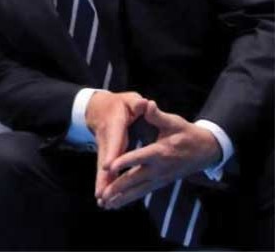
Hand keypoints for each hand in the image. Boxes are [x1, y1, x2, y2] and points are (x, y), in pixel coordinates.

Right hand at [85, 91, 148, 201]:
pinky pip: (104, 171)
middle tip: (101, 193)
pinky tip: (105, 199)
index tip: (109, 166)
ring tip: (102, 201)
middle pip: (104, 159)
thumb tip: (144, 103)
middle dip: (103, 177)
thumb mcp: (129, 99)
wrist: (97, 108)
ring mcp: (104, 148)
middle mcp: (107, 139)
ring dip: (102, 185)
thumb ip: (136, 103)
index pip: (115, 140)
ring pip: (102, 168)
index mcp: (115, 125)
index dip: (112, 153)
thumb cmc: (119, 104)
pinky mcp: (104, 155)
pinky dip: (104, 184)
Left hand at [98, 100, 220, 209]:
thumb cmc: (187, 133)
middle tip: (102, 195)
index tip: (110, 167)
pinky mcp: (160, 182)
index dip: (125, 162)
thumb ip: (158, 116)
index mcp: (160, 152)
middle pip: (135, 179)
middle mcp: (159, 168)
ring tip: (105, 205)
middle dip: (118, 187)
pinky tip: (116, 203)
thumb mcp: (174, 122)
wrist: (206, 150)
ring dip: (122, 198)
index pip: (139, 157)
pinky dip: (129, 198)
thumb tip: (147, 103)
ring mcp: (160, 178)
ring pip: (138, 190)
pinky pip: (143, 192)